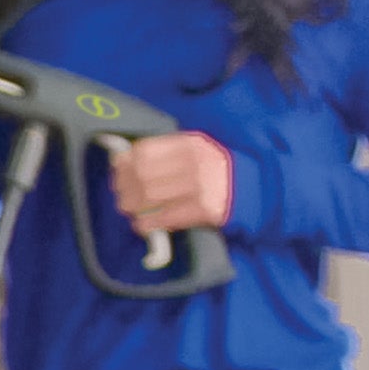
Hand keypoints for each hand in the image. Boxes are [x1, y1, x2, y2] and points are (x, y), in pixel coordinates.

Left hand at [107, 132, 232, 238]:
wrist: (251, 190)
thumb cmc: (215, 169)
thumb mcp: (196, 150)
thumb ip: (166, 151)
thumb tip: (123, 159)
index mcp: (190, 144)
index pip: (145, 151)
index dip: (125, 162)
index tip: (117, 170)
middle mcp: (195, 163)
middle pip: (142, 175)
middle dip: (124, 187)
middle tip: (120, 195)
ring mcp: (200, 187)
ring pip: (149, 197)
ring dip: (131, 206)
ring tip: (128, 209)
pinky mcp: (203, 210)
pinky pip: (163, 218)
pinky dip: (146, 224)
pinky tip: (141, 225)